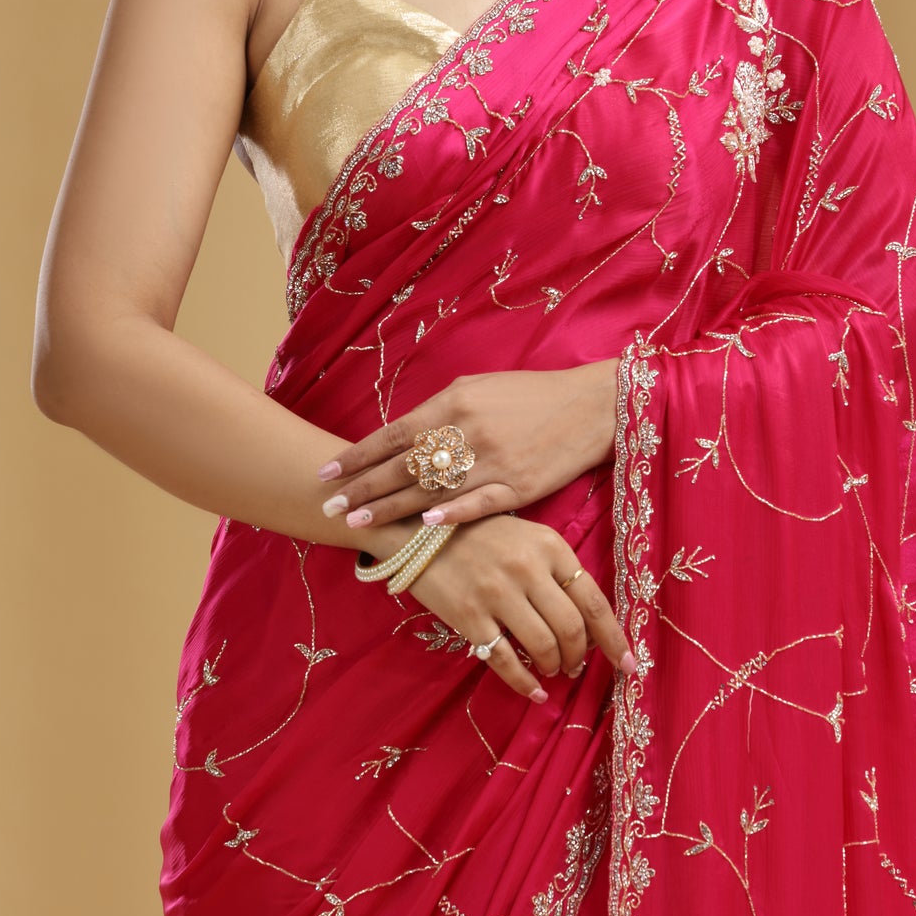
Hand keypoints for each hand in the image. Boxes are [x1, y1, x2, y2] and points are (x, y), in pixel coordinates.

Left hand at [316, 363, 619, 531]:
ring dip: (390, 509)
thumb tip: (401, 435)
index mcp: (454, 402)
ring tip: (357, 524)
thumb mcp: (478, 388)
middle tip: (329, 505)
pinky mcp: (519, 486)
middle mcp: (467, 431)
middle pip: (403, 466)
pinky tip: (422, 526)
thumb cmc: (528, 396)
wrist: (588, 406)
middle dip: (362, 488)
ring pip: (431, 490)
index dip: (358, 456)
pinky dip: (449, 516)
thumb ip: (438, 410)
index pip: (394, 434)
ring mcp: (493, 461)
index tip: (327, 472)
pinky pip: (477, 504)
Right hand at [404, 513, 633, 702]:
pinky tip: (533, 691)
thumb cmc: (480, 534)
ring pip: (543, 646)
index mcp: (549, 547)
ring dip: (554, 667)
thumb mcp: (526, 538)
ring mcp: (497, 593)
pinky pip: (505, 660)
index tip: (627, 665)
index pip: (594, 600)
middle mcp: (528, 569)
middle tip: (575, 667)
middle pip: (572, 629)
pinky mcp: (469, 616)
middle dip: (579, 657)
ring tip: (551, 671)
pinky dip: (524, 683)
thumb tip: (584, 627)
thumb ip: (556, 572)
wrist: (418, 530)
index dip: (614, 638)